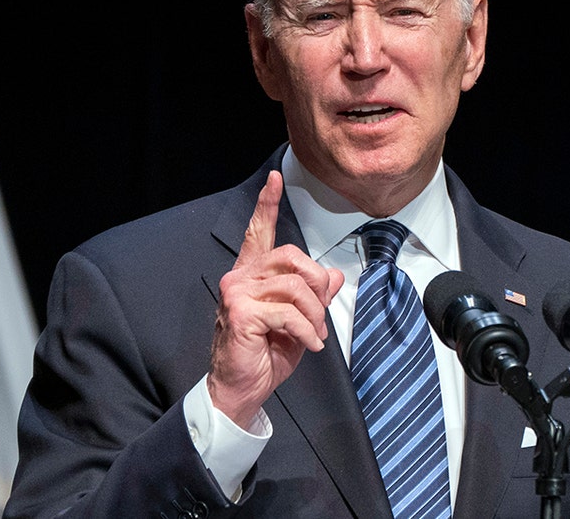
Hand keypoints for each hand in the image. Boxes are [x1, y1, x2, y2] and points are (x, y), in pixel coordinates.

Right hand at [208, 170, 343, 427]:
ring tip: (314, 335)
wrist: (242, 389)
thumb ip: (313, 296)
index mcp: (252, 274)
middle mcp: (241, 277)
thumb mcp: (299, 322)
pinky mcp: (240, 312)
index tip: (275, 178)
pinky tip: (308, 346)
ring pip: (293, 285)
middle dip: (316, 284)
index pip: (258, 232)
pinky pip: (288, 312)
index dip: (267, 204)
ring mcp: (237, 293)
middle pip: (291, 256)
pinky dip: (307, 331)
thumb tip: (332, 274)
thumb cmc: (265, 355)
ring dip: (314, 314)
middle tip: (320, 315)